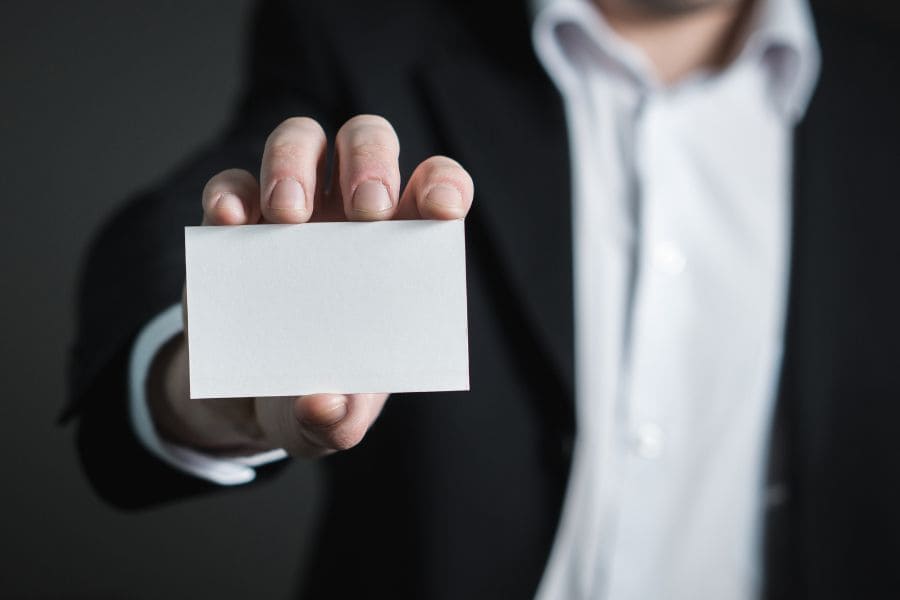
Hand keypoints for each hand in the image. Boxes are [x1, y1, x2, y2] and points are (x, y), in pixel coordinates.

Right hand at [148, 115, 473, 457]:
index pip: (436, 189)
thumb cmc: (316, 394)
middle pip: (367, 142)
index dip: (445, 185)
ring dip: (295, 164)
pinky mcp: (234, 224)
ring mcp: (290, 211)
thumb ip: (338, 420)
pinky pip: (232, 185)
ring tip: (289, 217)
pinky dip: (230, 193)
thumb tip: (326, 405)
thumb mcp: (331, 421)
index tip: (442, 211)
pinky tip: (231, 221)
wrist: (253, 399)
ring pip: (300, 141)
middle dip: (371, 162)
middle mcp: (349, 215)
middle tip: (366, 211)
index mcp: (399, 248)